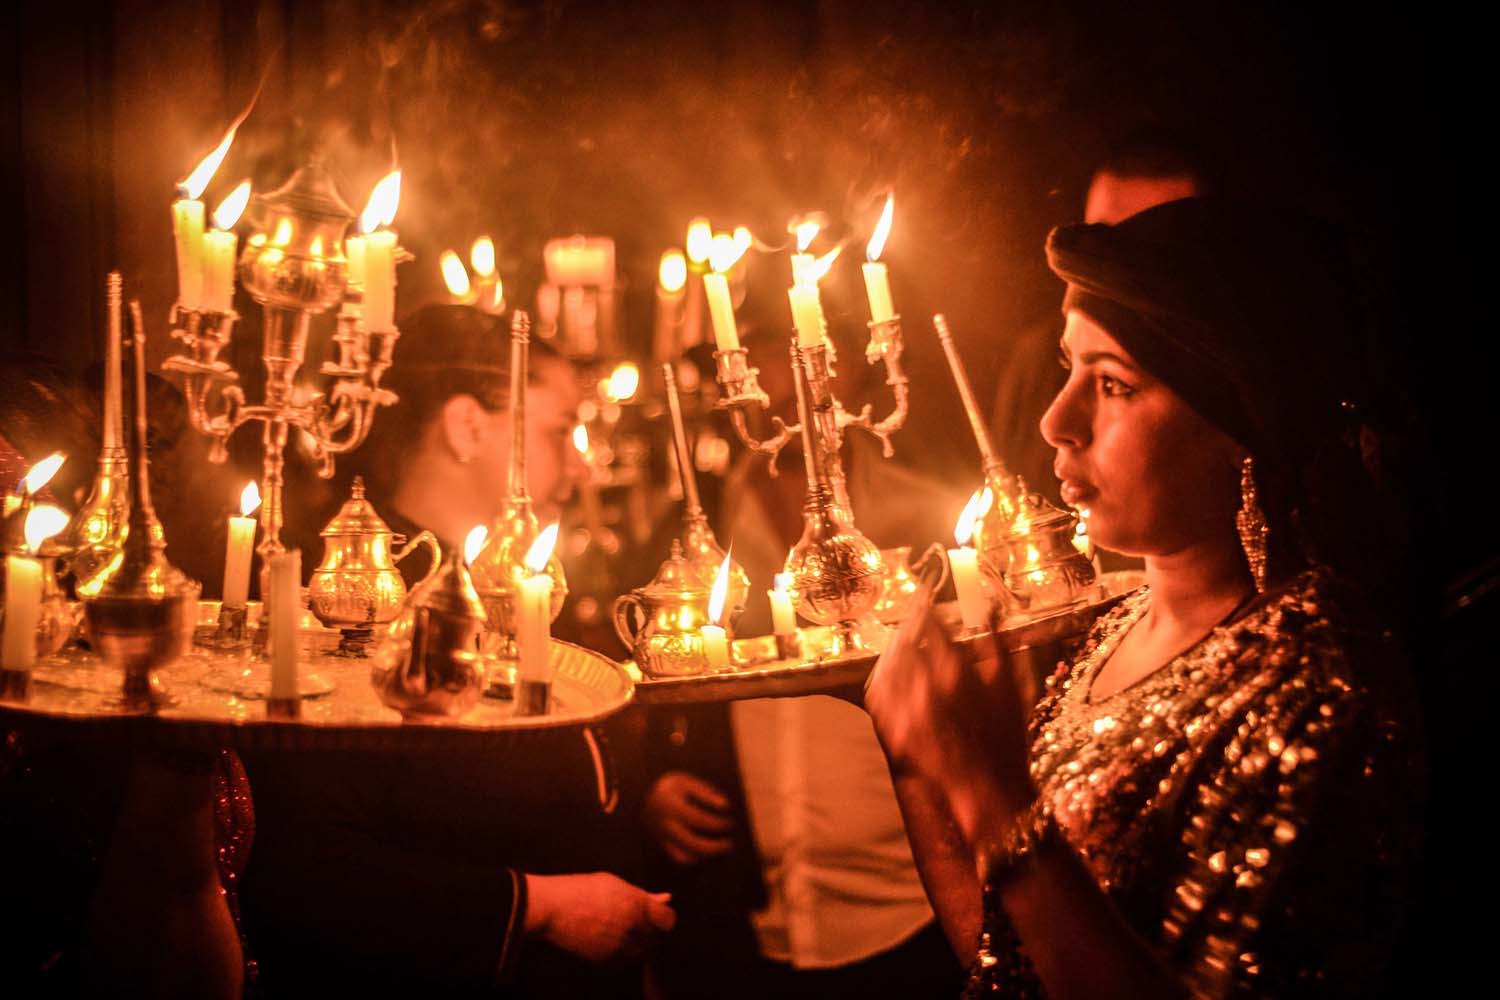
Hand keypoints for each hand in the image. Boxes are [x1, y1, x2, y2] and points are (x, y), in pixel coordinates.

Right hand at [523, 872, 675, 962]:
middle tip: (636, 926)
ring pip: (641, 954)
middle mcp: (632, 927)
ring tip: (620, 934)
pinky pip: (623, 963)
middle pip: (655, 940)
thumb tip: (666, 899)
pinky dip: (622, 956)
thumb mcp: (614, 883)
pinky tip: (609, 943)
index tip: (656, 917)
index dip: (663, 918)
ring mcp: (619, 946)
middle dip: (650, 934)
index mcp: (636, 904)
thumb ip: (643, 895)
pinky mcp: (605, 960)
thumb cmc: (580, 889)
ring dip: (637, 947)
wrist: (551, 909)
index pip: (668, 919)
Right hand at [642, 771, 736, 864]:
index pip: (700, 820)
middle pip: (694, 844)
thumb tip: (726, 806)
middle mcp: (666, 825)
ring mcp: (663, 838)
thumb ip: (706, 793)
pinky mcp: (663, 845)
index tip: (730, 823)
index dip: (718, 824)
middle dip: (715, 847)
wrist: (642, 796)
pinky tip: (707, 852)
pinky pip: (679, 859)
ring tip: (721, 849)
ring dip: (706, 855)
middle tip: (729, 843)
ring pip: (686, 857)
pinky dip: (695, 858)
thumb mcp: (686, 781)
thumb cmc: (670, 787)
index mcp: (672, 806)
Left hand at [864, 586, 1035, 841]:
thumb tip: (991, 607)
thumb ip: (998, 642)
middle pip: (905, 642)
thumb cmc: (1005, 737)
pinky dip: (881, 680)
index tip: (925, 596)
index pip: (931, 625)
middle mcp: (925, 683)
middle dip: (908, 625)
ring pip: (889, 665)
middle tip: (911, 613)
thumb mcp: (1011, 685)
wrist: (988, 786)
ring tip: (900, 641)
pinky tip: (886, 674)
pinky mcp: (895, 729)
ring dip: (894, 649)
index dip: (926, 607)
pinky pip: (878, 697)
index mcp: (955, 668)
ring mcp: (907, 708)